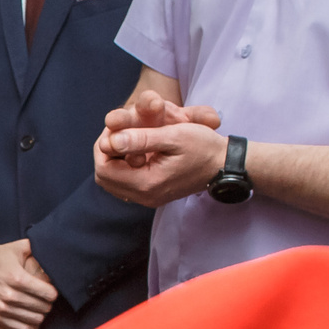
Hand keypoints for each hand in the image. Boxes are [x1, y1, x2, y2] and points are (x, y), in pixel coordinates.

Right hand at [0, 238, 54, 328]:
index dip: (53, 293)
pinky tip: (29, 318)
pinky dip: (28, 326)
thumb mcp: (17, 247)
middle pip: (42, 308)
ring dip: (39, 316)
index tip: (51, 291)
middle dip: (47, 304)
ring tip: (38, 309)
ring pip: (33, 320)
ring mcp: (0, 308)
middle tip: (46, 300)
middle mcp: (9, 295)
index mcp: (17, 278)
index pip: (47, 294)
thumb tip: (53, 249)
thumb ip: (36, 247)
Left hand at [95, 89, 229, 206]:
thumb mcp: (174, 136)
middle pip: (104, 178)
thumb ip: (141, 138)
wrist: (224, 165)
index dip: (103, 146)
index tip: (116, 129)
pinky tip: (135, 152)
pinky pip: (124, 184)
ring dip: (113, 160)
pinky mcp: (153, 195)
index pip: (104, 169)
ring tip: (127, 140)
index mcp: (147, 184)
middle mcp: (144, 197)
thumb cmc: (203, 147)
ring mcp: (148, 199)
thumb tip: (111, 141)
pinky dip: (123, 167)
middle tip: (119, 134)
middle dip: (106, 153)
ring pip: (112, 182)